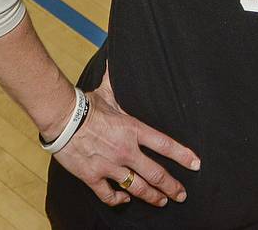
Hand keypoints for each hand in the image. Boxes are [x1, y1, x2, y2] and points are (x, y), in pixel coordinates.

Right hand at [53, 87, 199, 207]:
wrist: (62, 118)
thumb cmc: (86, 104)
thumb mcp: (108, 91)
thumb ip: (118, 81)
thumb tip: (119, 57)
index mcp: (133, 130)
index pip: (165, 145)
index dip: (183, 156)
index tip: (196, 164)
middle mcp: (126, 150)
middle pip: (156, 174)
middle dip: (172, 186)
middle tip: (181, 195)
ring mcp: (110, 166)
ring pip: (137, 188)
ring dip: (151, 196)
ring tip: (161, 201)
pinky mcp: (93, 177)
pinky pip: (109, 194)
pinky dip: (118, 199)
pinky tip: (124, 199)